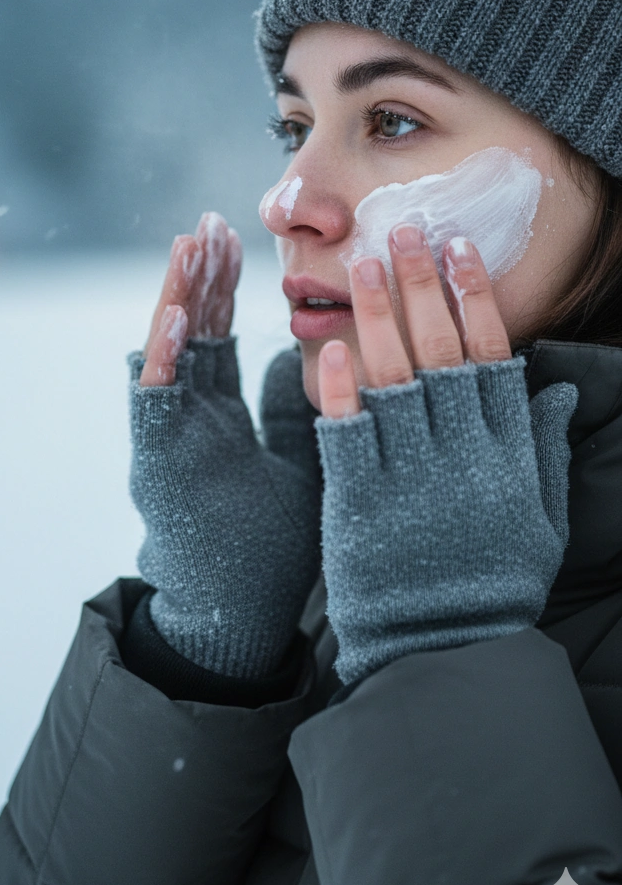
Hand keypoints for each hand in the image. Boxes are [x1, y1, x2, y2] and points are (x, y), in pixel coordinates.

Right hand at [127, 211, 321, 678]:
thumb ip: (293, 409)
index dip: (220, 289)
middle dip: (202, 277)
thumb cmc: (267, 548)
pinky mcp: (159, 465)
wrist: (233, 619)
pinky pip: (158, 403)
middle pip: (190, 334)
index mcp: (215, 418)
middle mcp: (187, 421)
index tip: (233, 239)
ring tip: (192, 243)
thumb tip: (306, 353)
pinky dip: (166, 358)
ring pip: (169, 355)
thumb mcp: (294, 462)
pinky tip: (179, 313)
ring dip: (180, 299)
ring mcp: (169, 440)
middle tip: (213, 222)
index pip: (215, 338)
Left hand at [311, 224, 577, 685]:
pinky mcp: (360, 504)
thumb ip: (542, 451)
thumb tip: (551, 391)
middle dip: (422, 288)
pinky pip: (348, 435)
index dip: (475, 300)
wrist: (443, 651)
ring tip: (364, 266)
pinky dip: (340, 389)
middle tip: (403, 233)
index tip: (459, 251)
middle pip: (441, 355)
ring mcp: (410, 480)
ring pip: (394, 381)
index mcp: (504, 456)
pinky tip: (332, 345)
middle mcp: (461, 458)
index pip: (491, 358)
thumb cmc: (490, 581)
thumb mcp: (538, 520)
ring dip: (379, 318)